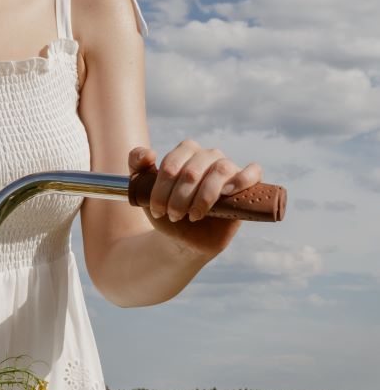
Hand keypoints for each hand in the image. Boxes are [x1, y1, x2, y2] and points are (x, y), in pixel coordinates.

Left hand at [128, 142, 262, 255]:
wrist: (182, 238)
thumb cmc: (165, 210)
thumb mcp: (143, 189)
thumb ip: (137, 165)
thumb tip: (149, 153)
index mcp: (185, 151)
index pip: (172, 162)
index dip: (162, 189)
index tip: (156, 210)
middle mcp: (208, 156)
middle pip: (193, 170)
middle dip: (178, 198)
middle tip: (173, 216)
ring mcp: (229, 169)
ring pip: (220, 170)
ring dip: (203, 197)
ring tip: (193, 215)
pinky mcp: (246, 186)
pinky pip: (253, 172)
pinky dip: (242, 180)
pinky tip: (227, 194)